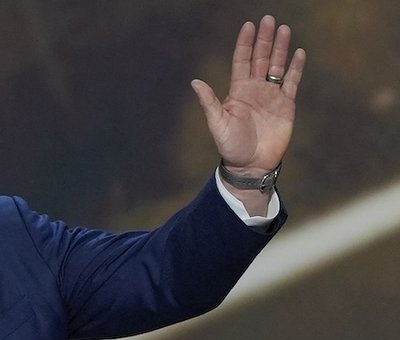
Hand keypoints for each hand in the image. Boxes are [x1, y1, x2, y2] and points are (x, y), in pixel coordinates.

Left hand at [192, 15, 306, 176]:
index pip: (242, 60)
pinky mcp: (286, 105)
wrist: (251, 165)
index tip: (249, 25)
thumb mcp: (217, 123)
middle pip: (260, 58)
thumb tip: (195, 82)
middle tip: (269, 19)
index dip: (245, 43)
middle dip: (264, 39)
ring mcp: (271, 96)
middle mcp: (255, 89)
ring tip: (284, 29)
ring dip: (280, 48)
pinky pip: (292, 82)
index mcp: (238, 91)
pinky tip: (299, 53)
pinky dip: (295, 68)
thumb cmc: (231, 146)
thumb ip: (209, 102)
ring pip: (277, 66)